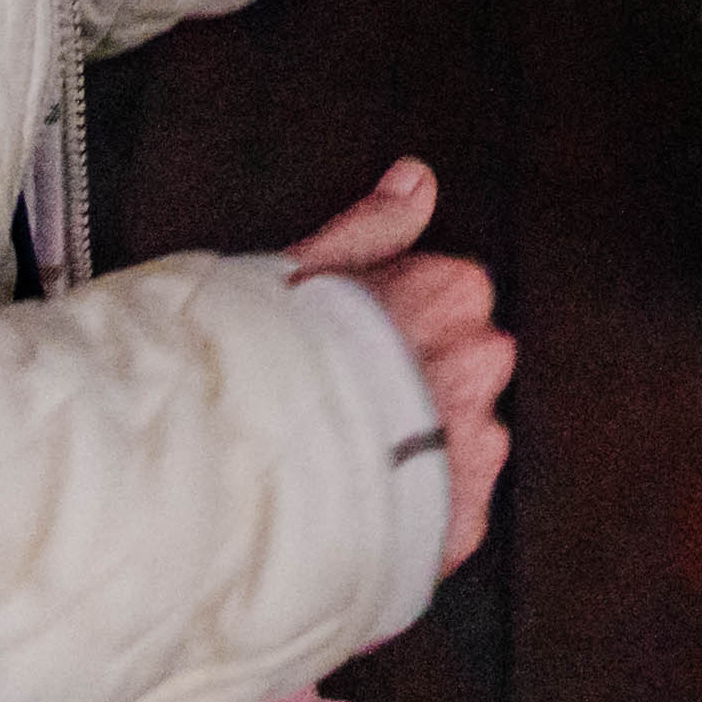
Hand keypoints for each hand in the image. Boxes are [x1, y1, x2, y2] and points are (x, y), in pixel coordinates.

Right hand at [287, 161, 510, 575]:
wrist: (225, 479)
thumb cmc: (250, 367)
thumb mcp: (298, 273)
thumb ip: (371, 228)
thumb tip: (415, 182)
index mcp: (446, 292)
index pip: (456, 293)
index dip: (398, 321)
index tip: (353, 342)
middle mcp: (476, 365)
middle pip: (468, 364)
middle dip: (421, 380)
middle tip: (345, 402)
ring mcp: (473, 444)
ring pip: (466, 436)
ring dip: (424, 446)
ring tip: (344, 460)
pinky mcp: (461, 519)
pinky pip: (458, 507)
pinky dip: (418, 510)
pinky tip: (361, 503)